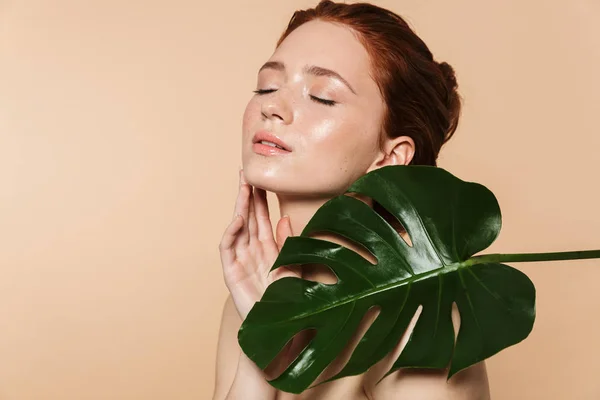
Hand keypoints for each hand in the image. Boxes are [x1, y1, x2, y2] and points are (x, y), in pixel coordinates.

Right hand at [219, 168, 300, 319]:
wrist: (279, 327)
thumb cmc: (288, 300)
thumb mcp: (293, 266)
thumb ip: (288, 243)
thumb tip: (284, 218)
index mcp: (269, 248)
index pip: (262, 217)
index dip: (261, 198)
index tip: (262, 179)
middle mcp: (253, 250)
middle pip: (248, 217)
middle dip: (247, 195)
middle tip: (246, 172)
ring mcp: (241, 259)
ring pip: (238, 227)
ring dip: (239, 207)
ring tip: (243, 187)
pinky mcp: (231, 271)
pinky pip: (228, 247)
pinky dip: (231, 232)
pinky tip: (238, 218)